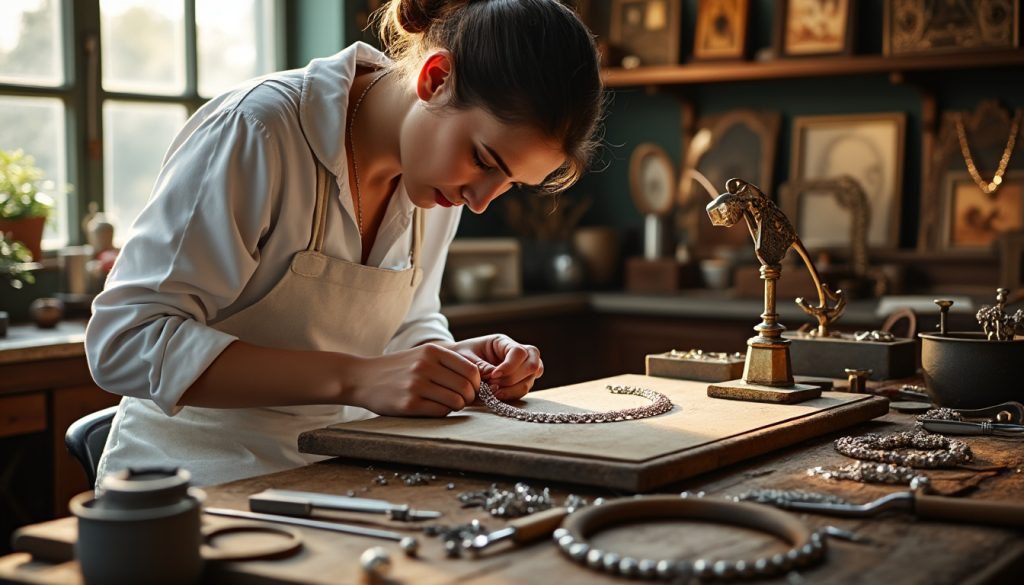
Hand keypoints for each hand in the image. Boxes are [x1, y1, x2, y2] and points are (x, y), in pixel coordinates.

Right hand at [345, 344, 479, 416]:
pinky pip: (440, 412)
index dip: (476, 383)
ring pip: (456, 402)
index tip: (470, 389)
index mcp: (432, 351)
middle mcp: (425, 366)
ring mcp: (416, 385)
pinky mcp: (409, 404)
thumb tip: (478, 380)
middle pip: (466, 388)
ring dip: (456, 406)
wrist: (361, 378)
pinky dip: (442, 412)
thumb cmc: (397, 368)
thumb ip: (447, 362)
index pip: (471, 370)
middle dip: (468, 397)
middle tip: (461, 400)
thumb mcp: (422, 355)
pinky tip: (433, 408)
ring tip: (447, 404)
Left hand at [446, 334, 543, 400]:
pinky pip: (524, 390)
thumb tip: (495, 377)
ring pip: (530, 379)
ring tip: (494, 393)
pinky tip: (497, 396)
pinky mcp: (519, 382)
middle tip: (493, 385)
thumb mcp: (466, 358)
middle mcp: (517, 354)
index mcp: (503, 342)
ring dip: (513, 389)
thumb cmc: (460, 357)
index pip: (519, 352)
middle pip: (533, 364)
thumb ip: (481, 366)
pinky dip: (512, 395)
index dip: (510, 365)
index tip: (493, 376)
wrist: (456, 365)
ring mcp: (521, 369)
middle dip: (514, 378)